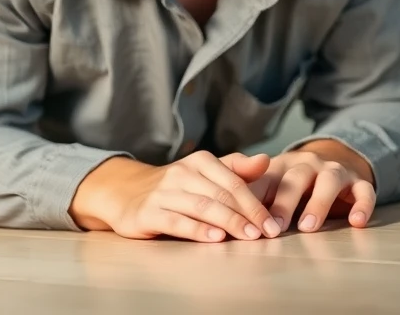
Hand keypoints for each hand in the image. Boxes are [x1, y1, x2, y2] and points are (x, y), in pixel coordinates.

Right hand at [70, 152, 281, 242]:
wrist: (127, 193)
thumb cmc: (176, 187)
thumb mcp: (205, 172)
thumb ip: (235, 168)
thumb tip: (265, 160)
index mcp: (198, 162)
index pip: (233, 181)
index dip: (255, 202)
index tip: (272, 223)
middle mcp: (181, 173)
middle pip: (220, 194)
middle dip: (246, 214)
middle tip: (267, 233)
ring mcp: (163, 192)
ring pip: (201, 206)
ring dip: (228, 221)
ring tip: (248, 236)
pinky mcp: (148, 212)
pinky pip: (176, 221)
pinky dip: (197, 230)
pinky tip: (215, 238)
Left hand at [240, 143, 376, 232]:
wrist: (332, 161)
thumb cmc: (292, 182)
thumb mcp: (270, 183)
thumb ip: (249, 192)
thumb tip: (224, 212)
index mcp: (280, 165)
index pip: (265, 179)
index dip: (254, 200)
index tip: (247, 224)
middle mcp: (307, 164)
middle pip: (294, 178)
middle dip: (284, 202)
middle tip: (275, 228)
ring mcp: (333, 171)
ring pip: (327, 181)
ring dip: (318, 203)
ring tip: (308, 227)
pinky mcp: (358, 182)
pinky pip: (364, 190)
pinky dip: (362, 205)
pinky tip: (356, 222)